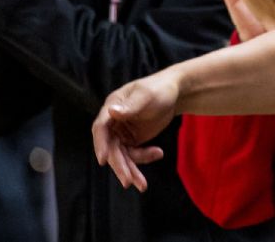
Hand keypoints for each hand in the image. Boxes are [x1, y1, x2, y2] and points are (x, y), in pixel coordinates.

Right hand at [92, 70, 180, 190]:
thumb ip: (130, 106)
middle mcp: (112, 122)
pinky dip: (144, 159)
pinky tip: (159, 153)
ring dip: (131, 169)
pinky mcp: (131, 140)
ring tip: (142, 185)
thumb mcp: (146, 96)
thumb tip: (111, 112)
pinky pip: (133, 155)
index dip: (100, 144)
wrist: (174, 94)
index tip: (103, 160)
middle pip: (111, 147)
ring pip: (121, 155)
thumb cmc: (159, 89)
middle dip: (120, 165)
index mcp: (112, 107)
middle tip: (128, 181)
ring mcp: (121, 133)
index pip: (100, 128)